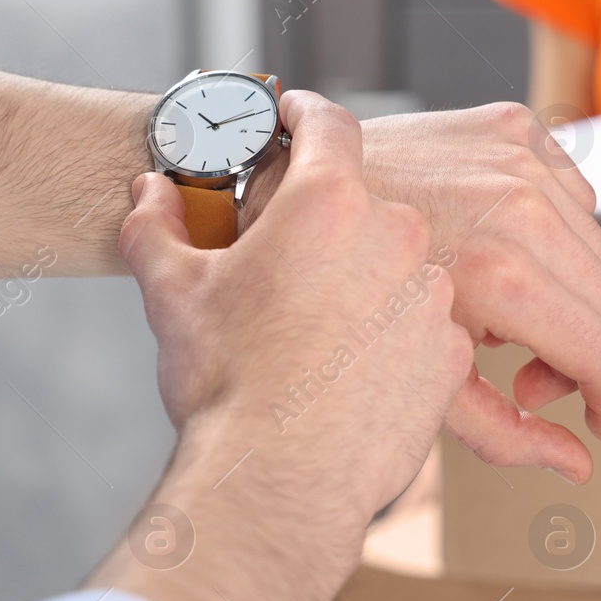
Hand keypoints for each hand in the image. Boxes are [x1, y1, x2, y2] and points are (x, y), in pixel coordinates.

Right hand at [122, 89, 473, 537]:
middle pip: (366, 207)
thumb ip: (158, 226)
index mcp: (328, 202)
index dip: (305, 115)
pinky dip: (394, 339)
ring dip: (367, 285)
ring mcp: (433, 299)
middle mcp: (396, 237)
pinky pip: (424, 329)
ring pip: (400, 270)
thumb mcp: (171, 292)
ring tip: (317, 333)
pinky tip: (350, 373)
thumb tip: (150, 195)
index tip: (295, 118)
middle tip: (289, 264)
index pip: (328, 123)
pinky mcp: (450, 358)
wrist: (277, 485)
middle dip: (330, 226)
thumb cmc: (225, 385)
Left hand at [244, 102, 600, 483]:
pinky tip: (496, 259)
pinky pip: (574, 197)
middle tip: (523, 378)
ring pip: (600, 252)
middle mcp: (520, 206)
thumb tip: (578, 468)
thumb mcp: (417, 381)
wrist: (278, 193)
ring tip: (499, 319)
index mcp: (500, 274)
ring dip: (568, 298)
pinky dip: (552, 238)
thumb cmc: (333, 297)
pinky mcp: (511, 126)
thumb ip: (507, 432)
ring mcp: (517, 158)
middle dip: (581, 357)